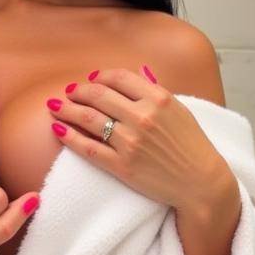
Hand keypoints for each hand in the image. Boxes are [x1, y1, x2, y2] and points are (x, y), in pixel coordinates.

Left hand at [46, 66, 233, 211]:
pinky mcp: (122, 166)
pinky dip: (70, 137)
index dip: (100, 76)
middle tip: (68, 92)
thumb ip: (156, 91)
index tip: (91, 80)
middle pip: (99, 95)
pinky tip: (58, 129)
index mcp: (159, 99)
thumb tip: (139, 72)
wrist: (200, 182)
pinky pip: (88, 148)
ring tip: (55, 106)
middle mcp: (143, 117)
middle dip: (78, 91)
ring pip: (88, 118)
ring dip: (67, 109)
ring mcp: (130, 142)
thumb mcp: (179, 111)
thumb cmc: (191, 146)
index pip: (119, 78)